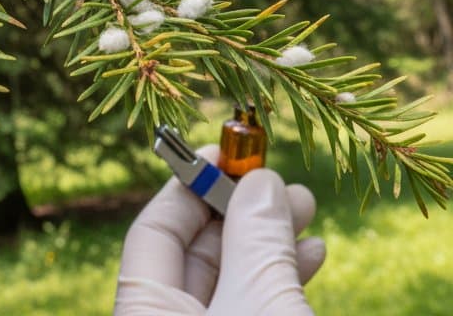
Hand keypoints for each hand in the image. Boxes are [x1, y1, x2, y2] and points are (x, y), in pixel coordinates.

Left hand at [114, 149, 325, 314]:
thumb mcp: (262, 301)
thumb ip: (256, 238)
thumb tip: (260, 180)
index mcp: (141, 310)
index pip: (154, 230)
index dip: (191, 186)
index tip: (227, 153)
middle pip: (191, 254)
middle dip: (240, 212)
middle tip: (280, 180)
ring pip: (226, 283)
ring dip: (267, 243)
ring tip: (305, 208)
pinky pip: (247, 309)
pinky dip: (275, 282)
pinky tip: (311, 254)